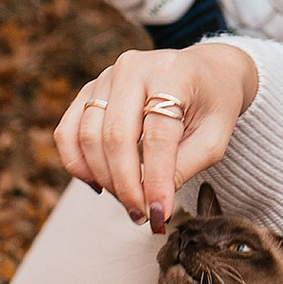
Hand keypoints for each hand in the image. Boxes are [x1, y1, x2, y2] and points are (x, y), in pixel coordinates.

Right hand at [55, 40, 259, 231]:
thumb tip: (154, 206)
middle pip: (116, 136)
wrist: (207, 70)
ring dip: (104, 178)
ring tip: (128, 200)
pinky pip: (68, 131)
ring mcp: (107, 76)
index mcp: (172, 73)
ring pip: (88, 136)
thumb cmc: (213, 104)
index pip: (157, 134)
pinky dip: (77, 163)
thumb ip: (185, 167)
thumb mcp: (214, 137)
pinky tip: (98, 184)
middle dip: (125, 185)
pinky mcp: (90, 89)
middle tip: (141, 214)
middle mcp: (134, 68)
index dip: (156, 180)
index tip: (160, 215)